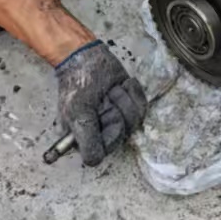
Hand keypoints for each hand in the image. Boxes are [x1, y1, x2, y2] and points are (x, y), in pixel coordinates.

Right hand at [54, 41, 147, 166]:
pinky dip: (133, 92)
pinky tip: (121, 85)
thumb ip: (86, 139)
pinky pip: (143, 106)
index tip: (102, 115)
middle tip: (104, 98)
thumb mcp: (77, 113)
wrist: (86, 57)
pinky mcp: (131, 106)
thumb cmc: (78, 84)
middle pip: (122, 136)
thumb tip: (93, 161)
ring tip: (111, 90)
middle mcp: (102, 133)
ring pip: (135, 120)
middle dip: (116, 112)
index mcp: (83, 139)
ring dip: (124, 99)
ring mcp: (119, 120)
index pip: (101, 153)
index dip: (106, 134)